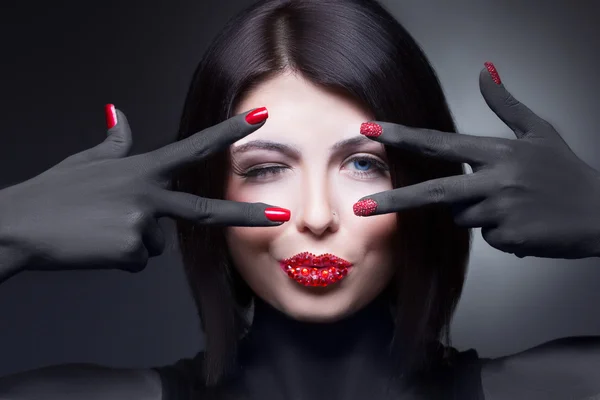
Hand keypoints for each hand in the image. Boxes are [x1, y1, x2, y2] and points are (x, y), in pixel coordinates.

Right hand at [0, 106, 288, 272]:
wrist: (19, 226)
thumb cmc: (53, 193)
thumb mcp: (87, 162)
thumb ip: (115, 142)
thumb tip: (117, 111)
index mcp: (141, 168)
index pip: (194, 148)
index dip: (229, 133)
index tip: (259, 116)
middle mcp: (147, 193)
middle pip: (205, 209)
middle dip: (245, 214)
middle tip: (280, 216)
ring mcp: (139, 223)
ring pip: (155, 243)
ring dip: (133, 240)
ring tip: (100, 229)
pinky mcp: (128, 251)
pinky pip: (137, 260)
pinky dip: (120, 257)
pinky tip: (96, 246)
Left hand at [354, 63, 599, 258]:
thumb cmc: (567, 173)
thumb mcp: (539, 132)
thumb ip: (505, 104)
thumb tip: (486, 70)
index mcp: (498, 151)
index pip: (439, 143)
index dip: (402, 136)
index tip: (370, 131)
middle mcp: (496, 180)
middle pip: (434, 192)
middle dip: (394, 201)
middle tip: (361, 208)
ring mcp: (502, 211)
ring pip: (462, 217)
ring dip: (479, 213)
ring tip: (517, 205)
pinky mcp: (509, 237)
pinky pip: (486, 235)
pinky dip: (499, 231)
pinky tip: (525, 224)